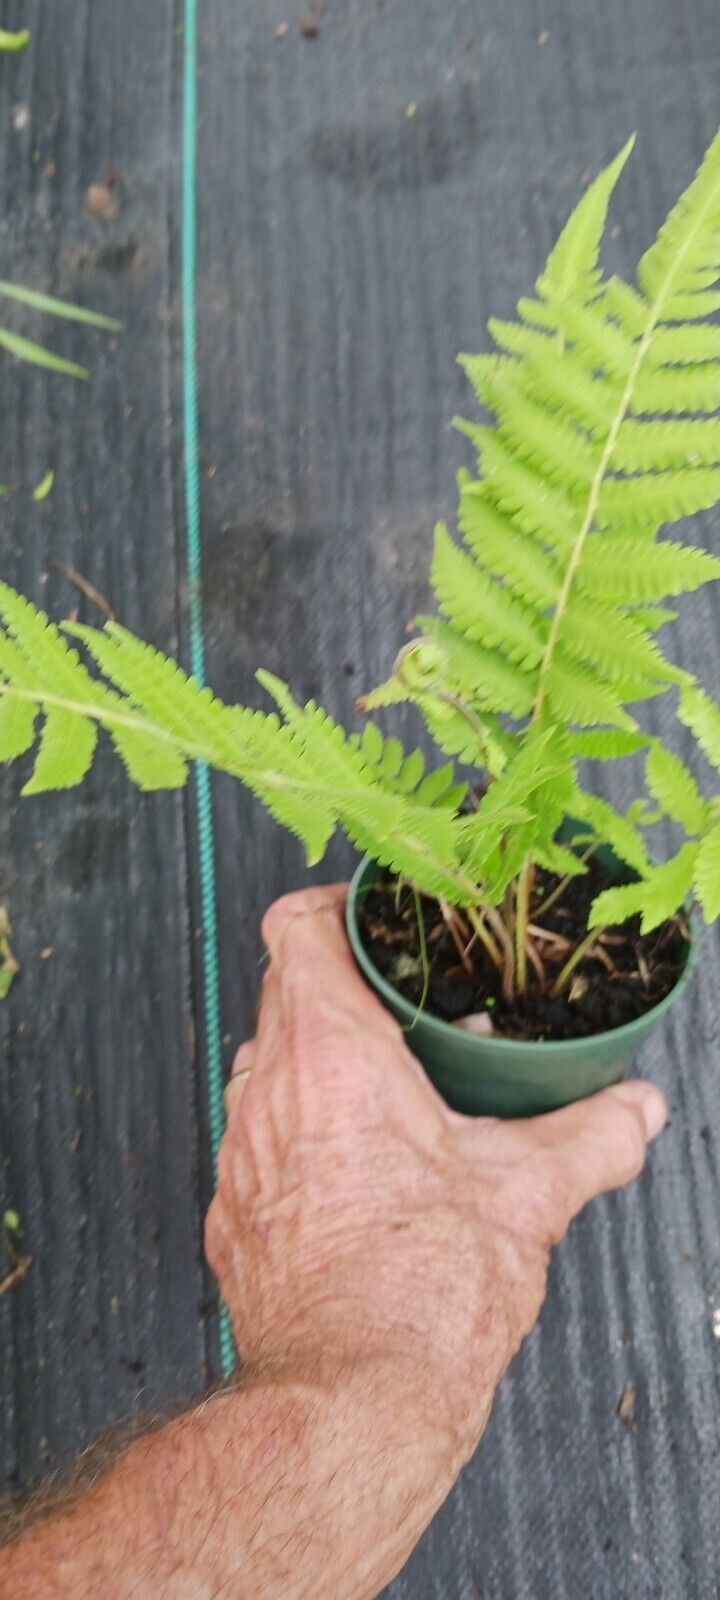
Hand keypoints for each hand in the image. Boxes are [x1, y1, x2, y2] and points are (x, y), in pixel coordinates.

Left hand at [205, 885, 666, 1457]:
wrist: (353, 1404)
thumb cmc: (422, 1294)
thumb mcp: (530, 1196)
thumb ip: (592, 1134)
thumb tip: (635, 1108)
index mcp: (332, 1056)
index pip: (297, 930)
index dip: (334, 909)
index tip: (376, 920)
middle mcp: (267, 1092)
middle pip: (282, 992)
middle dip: (343, 990)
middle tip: (407, 1011)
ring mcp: (240, 1155)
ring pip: (266, 1066)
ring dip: (319, 1062)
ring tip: (390, 1090)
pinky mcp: (231, 1213)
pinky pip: (258, 1139)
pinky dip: (300, 1132)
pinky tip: (357, 1171)